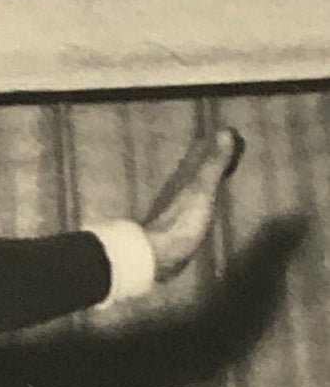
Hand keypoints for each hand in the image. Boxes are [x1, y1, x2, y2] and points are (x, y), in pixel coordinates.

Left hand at [140, 126, 242, 280]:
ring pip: (194, 187)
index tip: (229, 132)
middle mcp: (177, 189)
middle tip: (228, 150)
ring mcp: (177, 208)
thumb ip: (212, 164)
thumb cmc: (181, 221)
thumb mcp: (201, 190)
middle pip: (196, 170)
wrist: (158, 256)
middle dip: (210, 159)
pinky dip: (204, 200)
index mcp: (183, 178)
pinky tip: (208, 206)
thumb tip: (223, 130)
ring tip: (223, 175)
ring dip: (207, 180)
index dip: (212, 143)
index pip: (199, 154)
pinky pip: (195, 206)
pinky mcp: (179, 227)